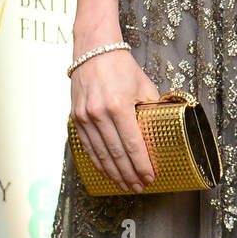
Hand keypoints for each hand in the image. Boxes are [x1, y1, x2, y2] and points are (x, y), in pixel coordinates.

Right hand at [70, 47, 160, 191]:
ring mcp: (85, 117)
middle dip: (129, 174)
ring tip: (125, 185)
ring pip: (100, 154)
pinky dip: (98, 162)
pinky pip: (88, 146)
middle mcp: (99, 114)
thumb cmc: (121, 66)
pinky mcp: (76, 118)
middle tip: (139, 187)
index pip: (131, 143)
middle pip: (116, 153)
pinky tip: (106, 171)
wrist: (94, 51)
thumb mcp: (143, 85)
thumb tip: (160, 128)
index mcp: (118, 106)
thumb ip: (151, 108)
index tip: (149, 177)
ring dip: (113, 173)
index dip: (141, 164)